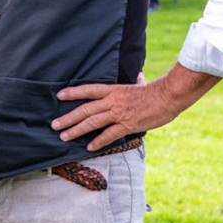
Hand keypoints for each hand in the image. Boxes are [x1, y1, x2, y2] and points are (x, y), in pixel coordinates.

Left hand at [51, 64, 219, 151]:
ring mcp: (118, 113)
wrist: (168, 97)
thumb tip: (138, 75)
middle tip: (54, 124)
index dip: (73, 92)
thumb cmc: (155, 91)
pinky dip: (98, 141)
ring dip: (76, 130)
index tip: (59, 96)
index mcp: (112, 90)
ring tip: (64, 136)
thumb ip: (135, 82)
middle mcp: (112, 101)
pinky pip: (109, 134)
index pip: (88, 90)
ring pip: (92, 122)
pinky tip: (89, 146)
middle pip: (85, 109)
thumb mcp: (141, 84)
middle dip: (68, 118)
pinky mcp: (127, 125)